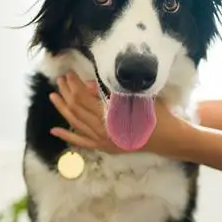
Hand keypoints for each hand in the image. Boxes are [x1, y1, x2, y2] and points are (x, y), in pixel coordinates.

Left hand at [49, 72, 186, 156]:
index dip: (74, 85)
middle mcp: (102, 131)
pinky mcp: (104, 147)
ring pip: (75, 124)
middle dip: (67, 93)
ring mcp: (102, 141)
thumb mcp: (135, 98)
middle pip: (77, 110)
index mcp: (110, 117)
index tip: (69, 74)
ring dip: (63, 109)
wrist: (168, 138)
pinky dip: (67, 136)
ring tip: (54, 96)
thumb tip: (87, 86)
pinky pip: (82, 142)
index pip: (84, 99)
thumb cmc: (155, 115)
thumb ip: (109, 93)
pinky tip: (55, 131)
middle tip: (60, 80)